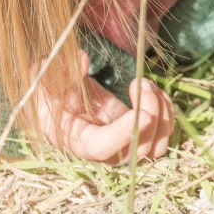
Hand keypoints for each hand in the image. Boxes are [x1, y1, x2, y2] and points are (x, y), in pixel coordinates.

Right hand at [34, 51, 174, 162]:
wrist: (61, 96)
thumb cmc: (51, 88)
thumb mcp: (46, 76)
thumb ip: (60, 69)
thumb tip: (83, 62)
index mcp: (75, 138)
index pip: (102, 148)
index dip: (124, 135)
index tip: (145, 114)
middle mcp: (101, 149)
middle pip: (136, 151)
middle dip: (149, 113)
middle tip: (141, 82)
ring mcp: (121, 144)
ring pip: (155, 148)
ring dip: (163, 115)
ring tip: (147, 85)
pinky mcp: (136, 133)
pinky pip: (162, 135)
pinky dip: (166, 112)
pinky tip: (153, 90)